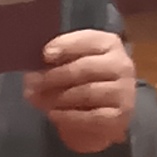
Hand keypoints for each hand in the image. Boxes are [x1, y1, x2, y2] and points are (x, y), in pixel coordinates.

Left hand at [32, 29, 138, 154]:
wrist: (100, 116)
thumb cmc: (81, 83)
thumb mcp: (69, 65)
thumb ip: (55, 62)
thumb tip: (33, 73)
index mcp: (109, 44)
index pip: (88, 40)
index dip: (66, 46)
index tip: (45, 54)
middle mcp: (121, 65)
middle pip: (85, 68)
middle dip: (54, 76)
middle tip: (32, 84)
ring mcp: (124, 91)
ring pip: (87, 92)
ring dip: (58, 97)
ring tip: (39, 100)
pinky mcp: (120, 116)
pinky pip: (91, 116)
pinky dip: (68, 116)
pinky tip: (53, 115)